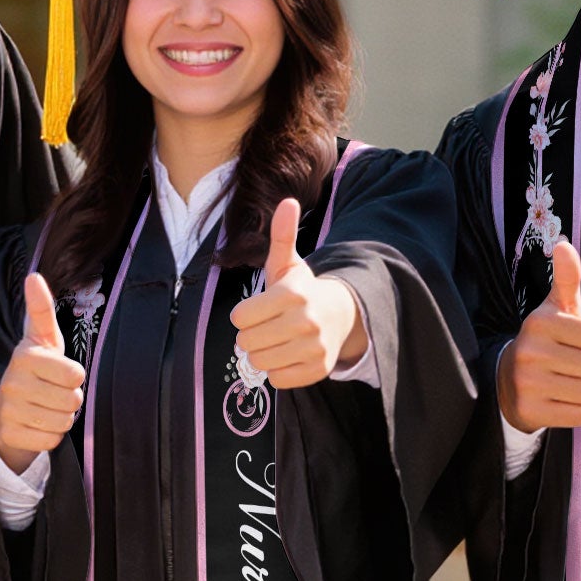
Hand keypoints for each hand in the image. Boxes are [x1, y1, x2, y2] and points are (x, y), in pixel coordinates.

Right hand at [0, 272, 85, 473]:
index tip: (61, 371)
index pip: (75, 374)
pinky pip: (51, 440)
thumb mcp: (42, 338)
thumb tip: (33, 276)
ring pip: (64, 422)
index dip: (74, 376)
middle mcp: (13, 382)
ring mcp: (9, 410)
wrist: (6, 408)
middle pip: (72, 401)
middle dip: (70, 399)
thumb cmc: (35, 368)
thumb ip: (41, 309)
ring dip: (62, 417)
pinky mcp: (11, 434)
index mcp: (25, 356)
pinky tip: (38, 423)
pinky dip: (51, 435)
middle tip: (54, 392)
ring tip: (47, 406)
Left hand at [228, 197, 364, 388]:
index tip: (257, 310)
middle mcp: (306, 322)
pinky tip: (288, 354)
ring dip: (262, 354)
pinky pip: (277, 379)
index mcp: (293, 294)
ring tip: (276, 340)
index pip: (240, 318)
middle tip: (266, 327)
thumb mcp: (288, 263)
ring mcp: (314, 348)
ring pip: (260, 363)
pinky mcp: (318, 370)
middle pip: (246, 343)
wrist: (340, 315)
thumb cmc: (302, 290)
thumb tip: (288, 201)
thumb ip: (282, 235)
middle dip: (250, 336)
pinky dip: (277, 370)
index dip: (243, 315)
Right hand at [497, 240, 580, 429]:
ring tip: (566, 382)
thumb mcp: (555, 309)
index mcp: (540, 322)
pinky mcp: (530, 411)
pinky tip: (558, 400)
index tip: (576, 342)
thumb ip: (566, 278)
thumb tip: (564, 244)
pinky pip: (580, 415)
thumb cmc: (545, 341)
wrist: (507, 381)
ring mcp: (528, 383)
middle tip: (571, 365)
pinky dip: (576, 411)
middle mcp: (530, 351)